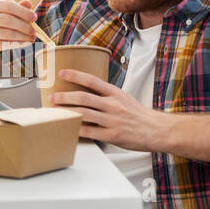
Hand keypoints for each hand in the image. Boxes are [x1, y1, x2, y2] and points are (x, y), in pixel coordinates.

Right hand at [0, 0, 36, 56]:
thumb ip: (16, 8)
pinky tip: (25, 43)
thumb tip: (28, 3)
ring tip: (32, 38)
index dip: (23, 11)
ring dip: (22, 36)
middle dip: (23, 25)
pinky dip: (17, 43)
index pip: (7, 5)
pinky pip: (3, 44)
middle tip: (34, 30)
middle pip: (6, 19)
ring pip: (6, 33)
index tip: (34, 17)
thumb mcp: (3, 13)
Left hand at [49, 68, 168, 151]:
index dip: (75, 75)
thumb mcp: (125, 98)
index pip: (92, 80)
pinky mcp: (112, 135)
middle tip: (52, 97)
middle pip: (83, 98)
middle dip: (64, 97)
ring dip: (66, 112)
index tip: (62, 73)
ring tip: (55, 112)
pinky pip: (90, 132)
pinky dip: (76, 130)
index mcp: (115, 93)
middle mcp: (112, 105)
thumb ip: (107, 95)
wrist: (157, 130)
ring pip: (83, 114)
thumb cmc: (140, 115)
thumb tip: (87, 92)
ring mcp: (112, 120)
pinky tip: (67, 129)